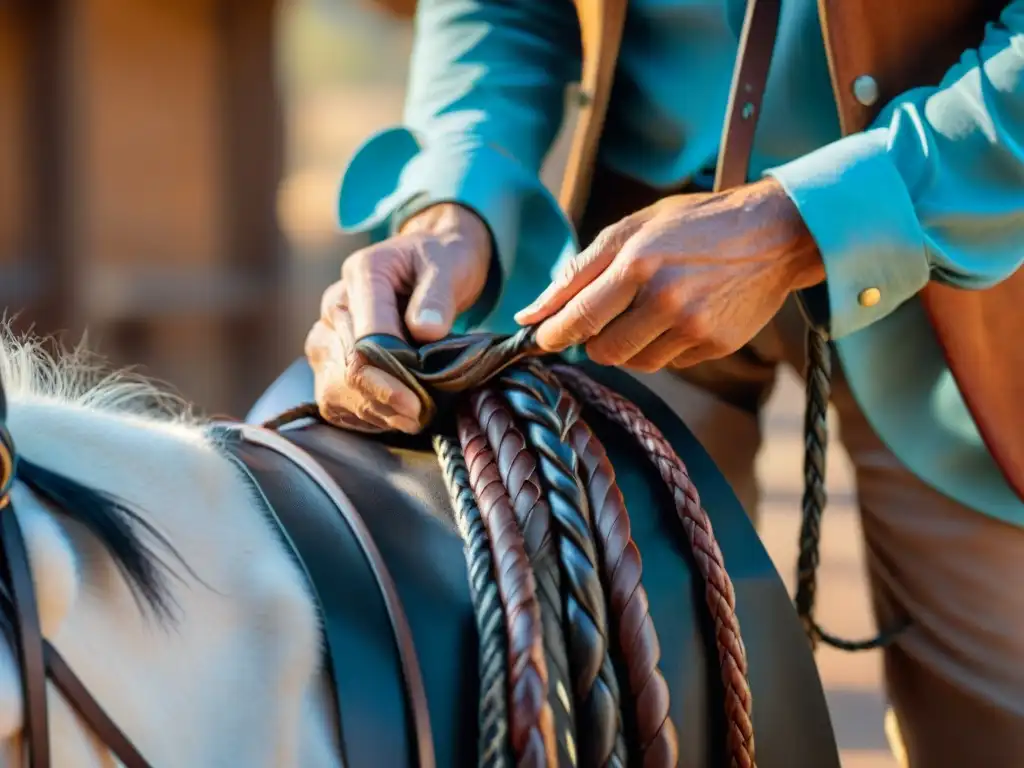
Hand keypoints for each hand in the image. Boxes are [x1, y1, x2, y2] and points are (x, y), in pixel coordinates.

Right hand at [306, 203, 491, 431]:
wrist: (430, 260)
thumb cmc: (440, 261)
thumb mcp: (450, 265)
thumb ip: (438, 295)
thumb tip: (425, 330)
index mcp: (362, 276)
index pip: (362, 340)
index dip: (387, 378)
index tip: (417, 402)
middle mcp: (335, 306)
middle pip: (344, 370)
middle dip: (383, 400)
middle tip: (419, 416)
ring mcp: (328, 334)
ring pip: (333, 390)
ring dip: (374, 411)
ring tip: (411, 418)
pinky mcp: (330, 359)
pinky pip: (335, 400)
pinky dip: (364, 414)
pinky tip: (393, 415)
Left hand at [514, 178, 823, 371]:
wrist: (774, 233)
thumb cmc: (693, 225)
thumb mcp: (632, 228)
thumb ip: (578, 271)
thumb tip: (529, 314)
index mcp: (638, 263)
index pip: (578, 317)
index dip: (553, 334)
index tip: (540, 337)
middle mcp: (666, 299)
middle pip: (603, 351)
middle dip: (593, 340)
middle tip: (605, 318)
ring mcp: (694, 327)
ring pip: (635, 362)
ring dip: (629, 344)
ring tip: (649, 309)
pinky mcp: (716, 346)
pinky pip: (669, 363)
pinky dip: (663, 346)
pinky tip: (681, 316)